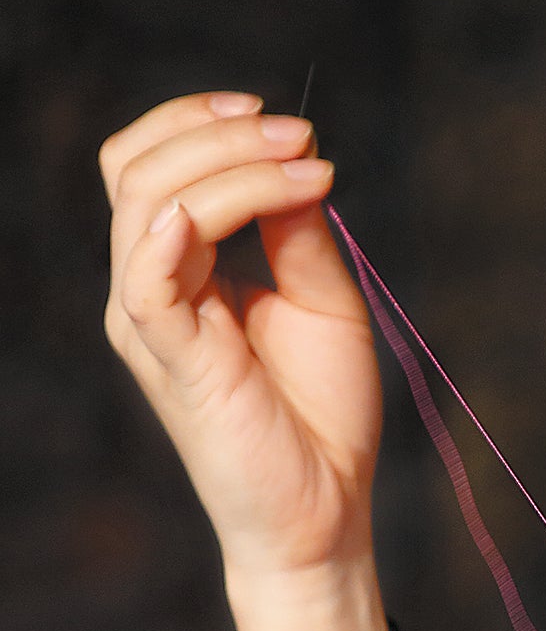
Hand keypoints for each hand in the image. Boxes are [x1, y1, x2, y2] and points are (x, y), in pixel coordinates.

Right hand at [102, 91, 389, 630]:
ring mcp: (152, 320)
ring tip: (307, 167)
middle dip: (218, 134)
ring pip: (147, 204)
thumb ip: (299, 232)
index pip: (152, 166)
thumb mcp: (323, 300)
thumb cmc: (319, 413)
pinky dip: (185, 224)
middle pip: (137, 168)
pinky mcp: (171, 356)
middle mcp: (150, 286)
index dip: (203, 125)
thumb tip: (298, 159)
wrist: (324, 508)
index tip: (287, 123)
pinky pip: (149, 275)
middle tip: (301, 138)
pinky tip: (243, 200)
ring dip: (230, 168)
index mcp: (181, 269)